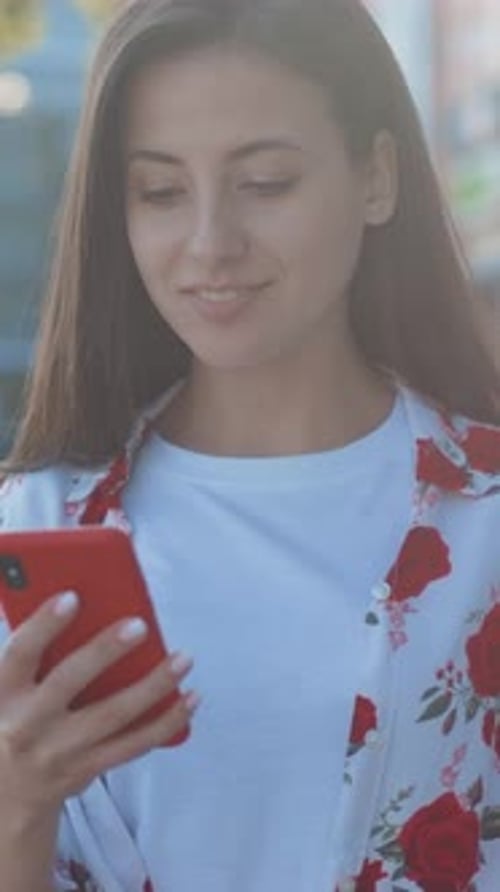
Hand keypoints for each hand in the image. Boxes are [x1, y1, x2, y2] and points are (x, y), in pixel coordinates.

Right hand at [0, 592, 197, 821]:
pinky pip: (134, 744)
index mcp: (3, 695)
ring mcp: (60, 751)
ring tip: (182, 658)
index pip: (20, 654)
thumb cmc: (14, 722)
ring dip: (154, 685)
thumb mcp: (6, 694)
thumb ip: (34, 659)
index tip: (72, 597)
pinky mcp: (88, 768)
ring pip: (113, 714)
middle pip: (69, 681)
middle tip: (140, 625)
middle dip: (105, 651)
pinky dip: (167, 721)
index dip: (44, 626)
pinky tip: (189, 698)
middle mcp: (28, 725)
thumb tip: (82, 607)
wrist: (7, 798)